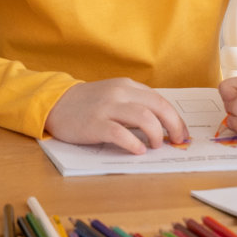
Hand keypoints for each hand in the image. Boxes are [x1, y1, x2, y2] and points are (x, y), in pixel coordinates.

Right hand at [45, 78, 190, 154]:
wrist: (55, 104)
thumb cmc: (87, 104)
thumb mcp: (113, 96)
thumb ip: (134, 104)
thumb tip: (161, 125)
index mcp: (127, 86)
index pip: (160, 101)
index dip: (176, 119)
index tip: (181, 133)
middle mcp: (119, 93)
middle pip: (159, 107)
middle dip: (174, 126)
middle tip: (176, 141)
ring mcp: (107, 107)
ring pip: (144, 118)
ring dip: (156, 134)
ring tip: (155, 146)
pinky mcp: (95, 124)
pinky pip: (120, 133)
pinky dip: (133, 143)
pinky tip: (138, 150)